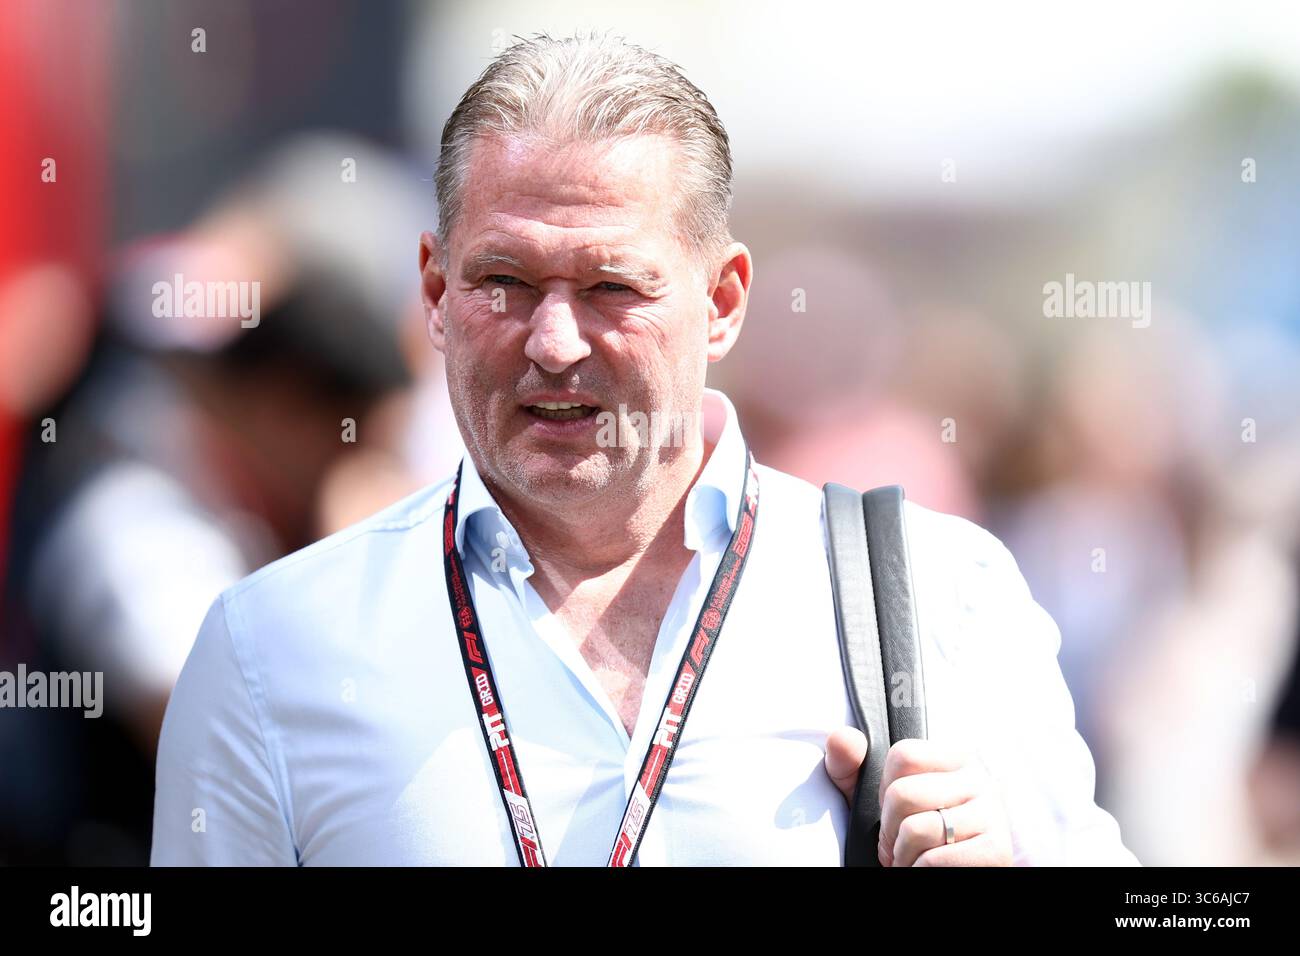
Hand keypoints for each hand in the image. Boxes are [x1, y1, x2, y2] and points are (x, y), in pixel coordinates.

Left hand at [824, 727, 1012, 865]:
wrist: (953, 870)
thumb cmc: (913, 833)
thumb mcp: (876, 799)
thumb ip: (851, 767)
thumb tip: (841, 737)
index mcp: (955, 758)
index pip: (904, 755)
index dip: (885, 791)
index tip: (894, 813)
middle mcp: (980, 779)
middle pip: (904, 794)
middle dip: (889, 830)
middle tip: (897, 845)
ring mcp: (993, 814)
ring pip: (917, 829)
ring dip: (902, 855)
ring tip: (910, 859)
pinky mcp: (996, 850)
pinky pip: (934, 859)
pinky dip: (918, 870)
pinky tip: (925, 870)